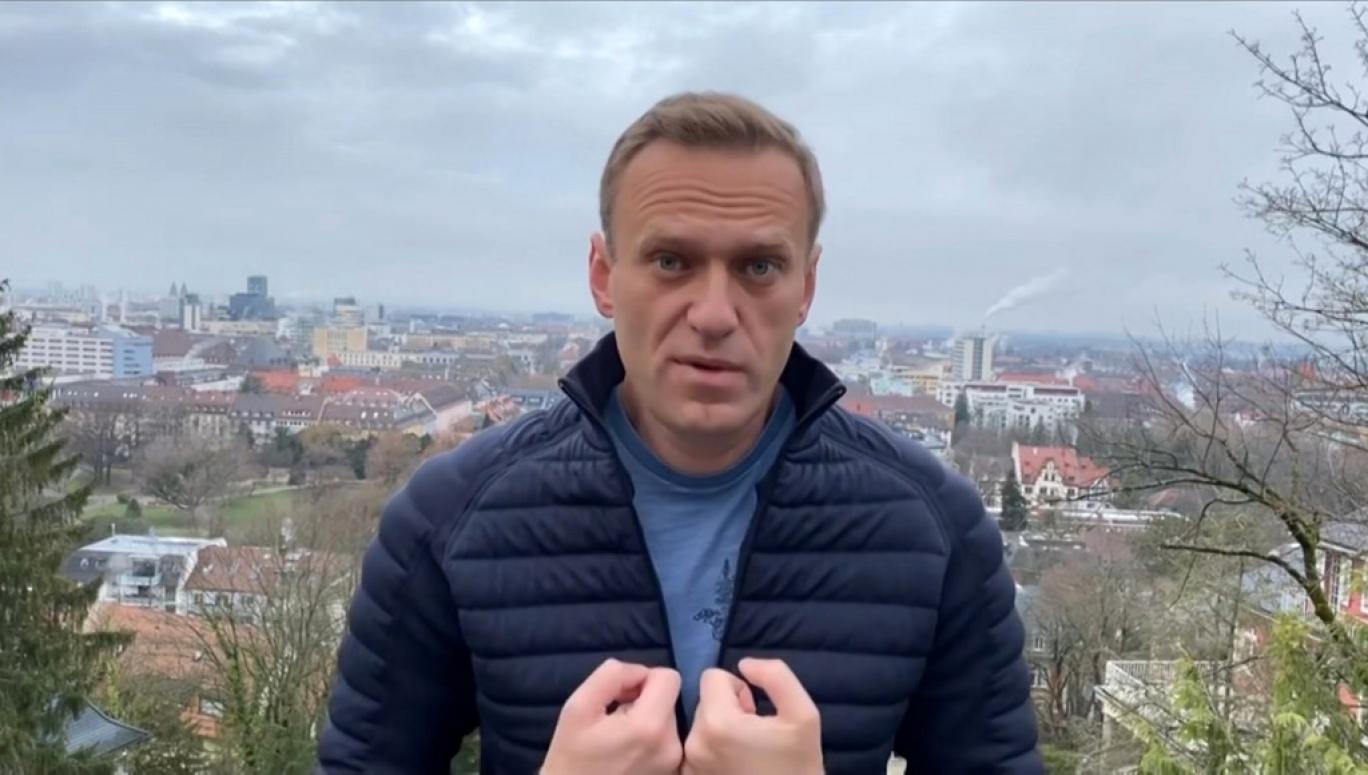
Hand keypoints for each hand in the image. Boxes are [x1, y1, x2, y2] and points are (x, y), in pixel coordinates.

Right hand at [540, 658, 682, 774]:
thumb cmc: (571, 757)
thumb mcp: (578, 706)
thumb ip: (611, 676)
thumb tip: (638, 672)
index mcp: (650, 726)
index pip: (669, 677)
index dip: (642, 678)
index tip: (621, 695)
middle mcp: (672, 745)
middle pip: (668, 698)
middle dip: (643, 700)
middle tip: (614, 718)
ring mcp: (674, 764)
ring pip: (668, 719)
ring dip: (646, 719)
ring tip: (619, 738)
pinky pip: (667, 741)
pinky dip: (650, 739)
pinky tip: (627, 752)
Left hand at [682, 658, 822, 774]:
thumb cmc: (798, 766)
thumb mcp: (804, 714)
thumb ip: (776, 676)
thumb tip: (745, 665)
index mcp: (718, 722)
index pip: (712, 676)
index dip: (738, 688)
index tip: (754, 711)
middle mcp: (694, 743)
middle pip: (704, 700)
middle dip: (728, 708)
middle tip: (753, 733)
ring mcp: (688, 766)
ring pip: (699, 724)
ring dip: (719, 729)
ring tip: (744, 750)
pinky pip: (695, 748)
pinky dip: (711, 750)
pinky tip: (734, 765)